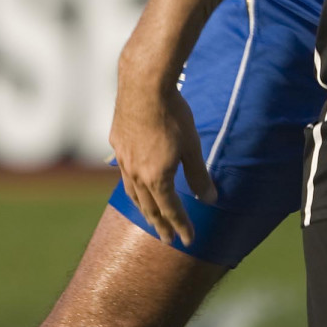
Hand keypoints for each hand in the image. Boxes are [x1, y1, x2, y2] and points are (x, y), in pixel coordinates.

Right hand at [109, 75, 215, 247]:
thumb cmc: (173, 116)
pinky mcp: (117, 142)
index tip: (188, 241)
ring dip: (142, 207)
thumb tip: (209, 199)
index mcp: (156, 178)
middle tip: (167, 239)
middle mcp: (136, 174)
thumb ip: (199, 176)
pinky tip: (133, 180)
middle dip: (160, 224)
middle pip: (148, 206)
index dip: (181, 226)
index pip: (171, 210)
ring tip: (149, 216)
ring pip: (132, 191)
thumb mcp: (192, 147)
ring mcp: (123, 159)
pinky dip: (131, 183)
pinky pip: (123, 171)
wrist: (144, 86)